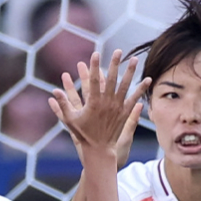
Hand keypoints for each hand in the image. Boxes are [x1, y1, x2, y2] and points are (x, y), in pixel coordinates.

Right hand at [49, 49, 148, 168]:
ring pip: (125, 86)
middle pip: (112, 79)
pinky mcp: (124, 113)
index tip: (96, 53)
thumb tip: (53, 91)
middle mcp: (107, 103)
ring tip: (135, 59)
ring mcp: (117, 107)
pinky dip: (141, 89)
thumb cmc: (83, 134)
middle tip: (118, 50)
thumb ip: (62, 104)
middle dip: (114, 63)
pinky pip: (134, 99)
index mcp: (93, 102)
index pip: (95, 80)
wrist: (99, 149)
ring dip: (130, 72)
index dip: (94, 66)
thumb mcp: (69, 120)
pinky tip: (148, 79)